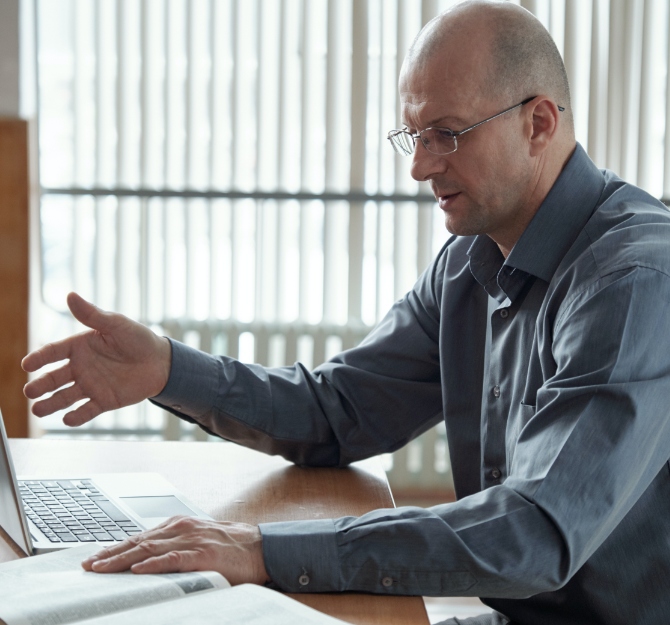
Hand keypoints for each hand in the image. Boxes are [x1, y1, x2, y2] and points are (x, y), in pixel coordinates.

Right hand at [22, 292, 171, 425]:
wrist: (161, 362)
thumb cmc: (138, 339)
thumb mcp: (116, 324)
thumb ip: (93, 315)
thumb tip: (70, 296)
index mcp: (80, 346)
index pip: (53, 352)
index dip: (39, 358)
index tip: (27, 364)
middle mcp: (81, 367)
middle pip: (54, 378)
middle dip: (40, 385)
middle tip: (29, 391)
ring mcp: (91, 385)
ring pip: (65, 397)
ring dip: (51, 404)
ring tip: (38, 410)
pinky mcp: (104, 400)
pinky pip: (87, 410)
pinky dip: (77, 416)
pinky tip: (68, 419)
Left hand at [81, 517, 269, 585]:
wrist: (261, 547)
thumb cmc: (230, 547)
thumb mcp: (198, 543)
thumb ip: (174, 549)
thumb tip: (147, 561)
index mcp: (178, 525)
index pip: (140, 537)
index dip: (115, 548)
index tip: (95, 558)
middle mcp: (181, 528)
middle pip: (138, 541)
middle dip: (110, 554)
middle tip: (88, 566)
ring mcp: (191, 539)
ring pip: (149, 549)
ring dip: (122, 559)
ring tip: (102, 568)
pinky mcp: (203, 554)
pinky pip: (173, 558)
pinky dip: (153, 563)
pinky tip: (138, 569)